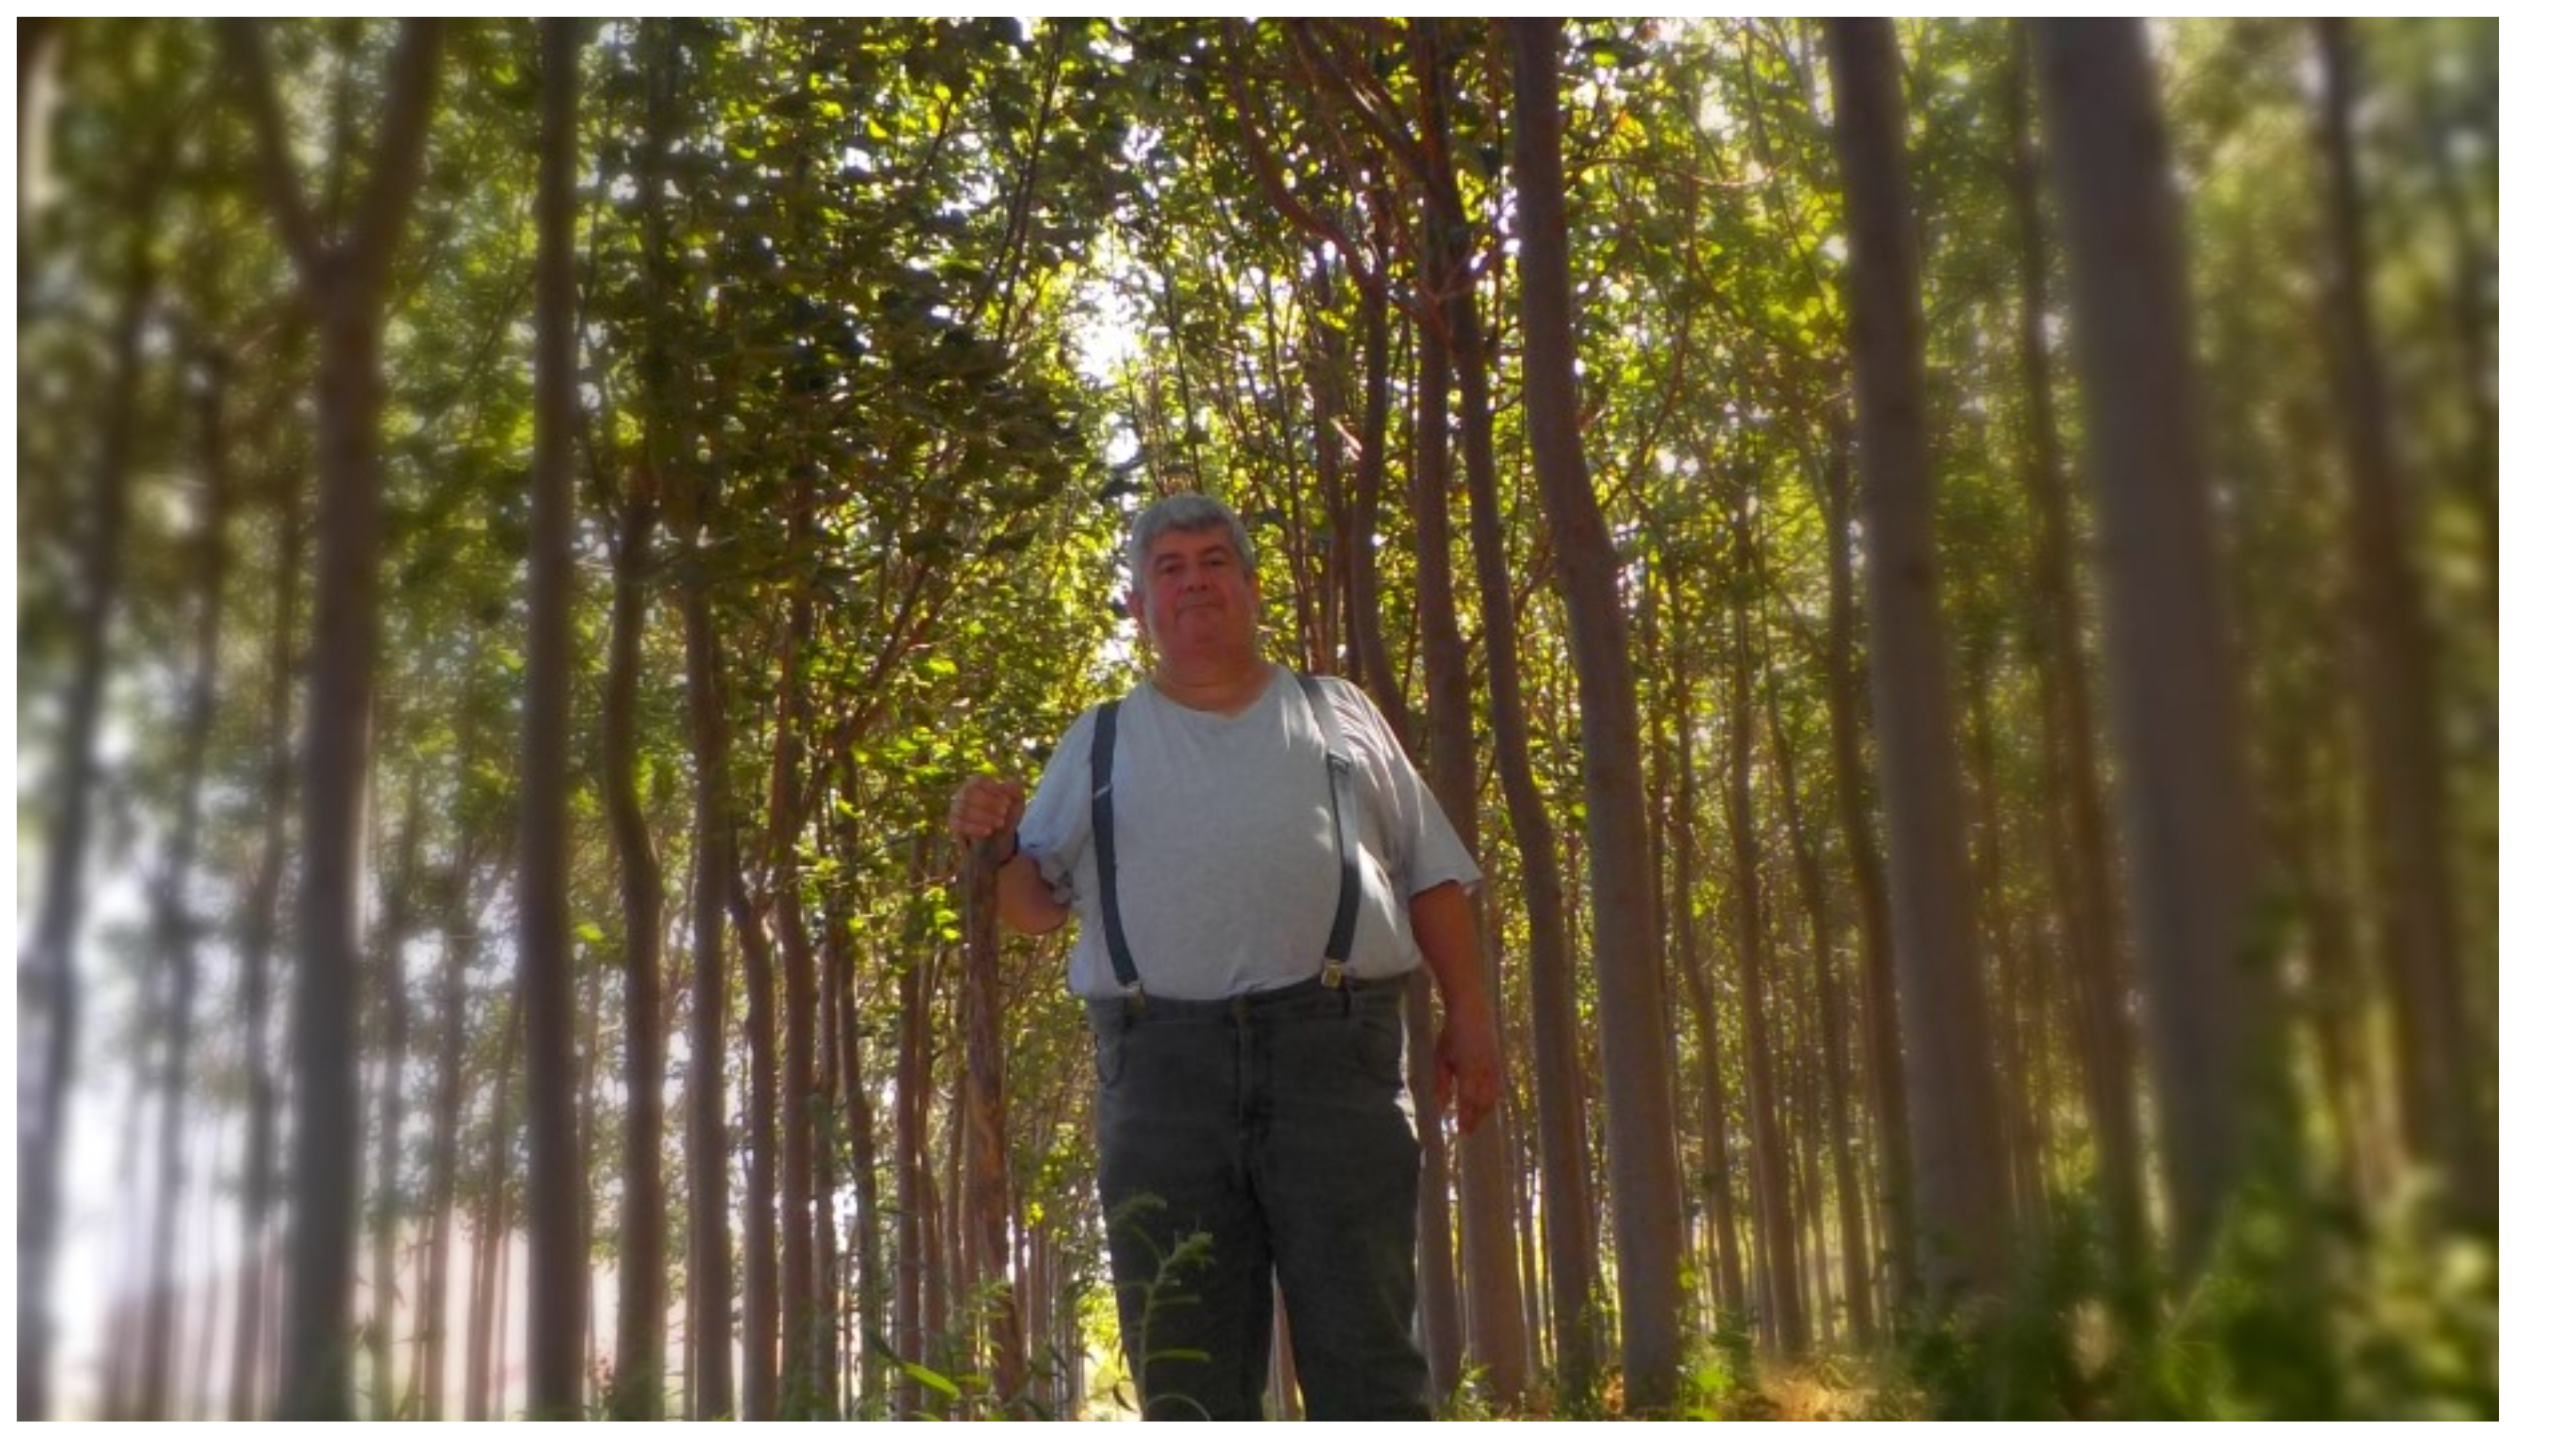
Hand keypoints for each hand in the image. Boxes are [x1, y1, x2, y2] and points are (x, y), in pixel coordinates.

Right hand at [947, 774, 1025, 856]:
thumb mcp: (1016, 803)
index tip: (1008, 802)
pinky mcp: (953, 824)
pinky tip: (988, 831)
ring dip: (984, 816)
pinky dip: (975, 828)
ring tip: (1000, 823)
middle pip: (969, 794)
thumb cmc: (1006, 815)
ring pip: (963, 809)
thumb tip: (1012, 783)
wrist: (997, 839)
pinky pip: (959, 824)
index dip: (993, 791)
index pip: (978, 781)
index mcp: (975, 783)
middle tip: (1005, 813)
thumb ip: (1016, 790)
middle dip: (989, 804)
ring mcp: (956, 809)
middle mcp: (962, 794)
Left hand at [1434, 996, 1502, 1135]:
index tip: (1461, 1131)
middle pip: (1482, 1102)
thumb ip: (1441, 1083)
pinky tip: (1487, 1103)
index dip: (1465, 1118)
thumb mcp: (1441, 1057)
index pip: (1468, 1101)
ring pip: (1492, 1096)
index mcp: (1468, 1070)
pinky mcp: (1499, 1062)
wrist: (1472, 1010)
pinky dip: (1492, 1098)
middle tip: (1467, 1130)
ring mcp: (1494, 1066)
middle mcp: (1484, 1071)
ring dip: (1484, 1110)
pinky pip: (1498, 1086)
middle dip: (1476, 1118)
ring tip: (1476, 1120)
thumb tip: (1440, 1106)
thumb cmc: (1452, 1033)